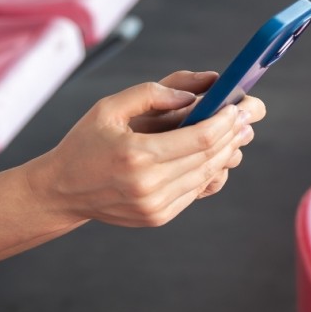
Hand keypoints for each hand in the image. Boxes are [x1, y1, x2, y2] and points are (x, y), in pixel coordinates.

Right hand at [25, 73, 263, 227]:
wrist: (62, 191)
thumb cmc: (85, 143)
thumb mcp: (108, 108)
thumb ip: (150, 94)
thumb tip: (192, 96)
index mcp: (137, 156)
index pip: (199, 139)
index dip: (224, 122)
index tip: (237, 106)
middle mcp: (148, 185)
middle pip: (208, 157)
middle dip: (232, 134)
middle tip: (248, 117)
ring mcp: (155, 205)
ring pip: (206, 176)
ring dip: (226, 153)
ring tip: (239, 133)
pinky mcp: (158, 217)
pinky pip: (194, 191)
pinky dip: (210, 171)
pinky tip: (219, 154)